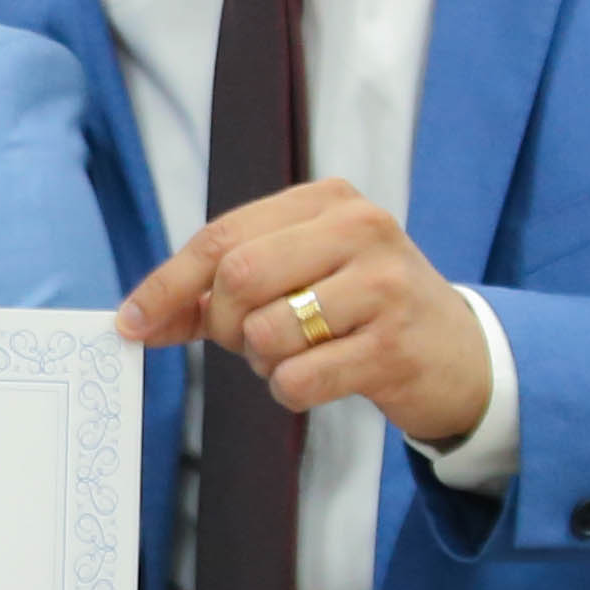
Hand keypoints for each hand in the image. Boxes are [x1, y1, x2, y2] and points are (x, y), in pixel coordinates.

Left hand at [115, 177, 493, 446]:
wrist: (458, 352)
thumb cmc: (362, 309)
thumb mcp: (300, 274)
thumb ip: (221, 288)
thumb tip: (137, 318)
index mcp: (327, 200)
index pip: (221, 236)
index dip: (167, 284)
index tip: (131, 322)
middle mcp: (359, 228)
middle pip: (237, 277)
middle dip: (222, 324)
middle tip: (246, 341)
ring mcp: (382, 285)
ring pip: (265, 331)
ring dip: (261, 360)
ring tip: (296, 354)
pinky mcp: (394, 345)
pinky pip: (299, 378)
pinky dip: (290, 390)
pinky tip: (321, 378)